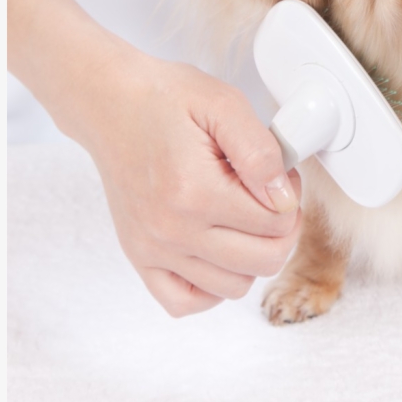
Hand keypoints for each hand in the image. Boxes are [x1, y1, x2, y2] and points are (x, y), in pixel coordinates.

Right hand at [83, 49, 301, 317]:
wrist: (110, 104)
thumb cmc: (164, 99)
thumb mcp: (222, 104)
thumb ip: (259, 151)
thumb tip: (284, 197)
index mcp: (195, 192)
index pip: (275, 223)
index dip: (291, 196)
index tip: (282, 175)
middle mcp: (172, 230)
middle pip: (262, 261)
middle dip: (282, 230)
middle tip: (273, 198)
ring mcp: (153, 249)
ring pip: (232, 287)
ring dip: (251, 257)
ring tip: (244, 218)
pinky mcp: (139, 257)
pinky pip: (184, 302)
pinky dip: (210, 287)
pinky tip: (218, 251)